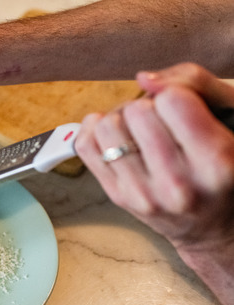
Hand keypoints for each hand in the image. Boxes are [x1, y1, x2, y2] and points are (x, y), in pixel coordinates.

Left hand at [75, 63, 233, 304]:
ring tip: (140, 130)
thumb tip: (144, 78)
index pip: (173, 99)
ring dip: (121, 118)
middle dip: (148, 106)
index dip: (177, 94)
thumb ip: (198, 85)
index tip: (185, 109)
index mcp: (217, 162)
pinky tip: (117, 137)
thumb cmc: (226, 167)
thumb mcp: (231, 119)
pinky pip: (85, 145)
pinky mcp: (116, 196)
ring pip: (106, 125)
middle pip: (137, 110)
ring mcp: (142, 194)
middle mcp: (177, 184)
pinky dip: (95, 131)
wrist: (212, 226)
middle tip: (161, 121)